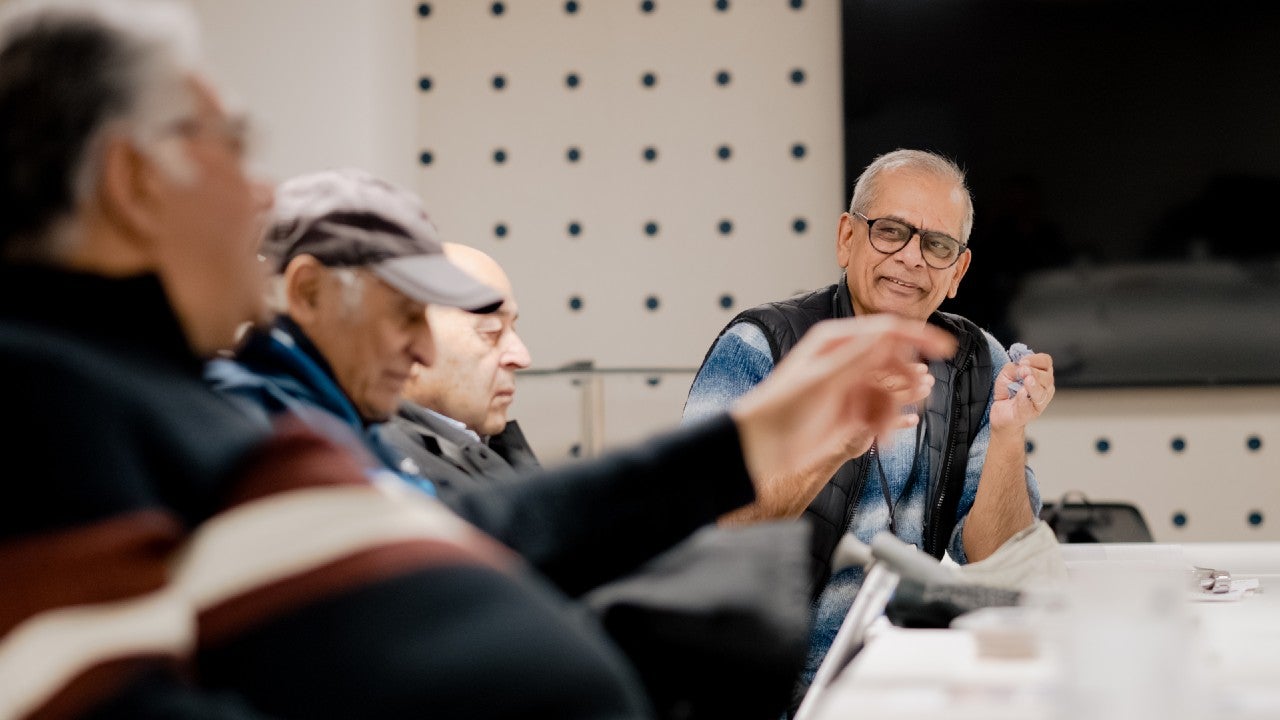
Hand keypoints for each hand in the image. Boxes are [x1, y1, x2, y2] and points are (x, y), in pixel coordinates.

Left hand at [729, 316, 955, 512]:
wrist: (761, 447)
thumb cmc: (781, 409)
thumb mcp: (823, 379)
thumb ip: (859, 356)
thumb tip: (891, 333)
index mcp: (835, 342)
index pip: (886, 330)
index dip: (918, 336)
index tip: (946, 347)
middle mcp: (845, 360)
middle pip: (894, 361)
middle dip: (906, 380)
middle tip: (915, 395)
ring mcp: (850, 387)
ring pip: (891, 390)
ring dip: (892, 408)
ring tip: (880, 427)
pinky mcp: (851, 412)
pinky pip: (882, 412)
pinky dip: (885, 424)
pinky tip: (876, 435)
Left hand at [991, 352, 1054, 431]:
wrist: (1001, 411)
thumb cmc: (1008, 391)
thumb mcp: (1007, 373)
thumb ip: (1014, 367)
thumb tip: (1022, 367)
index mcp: (1041, 373)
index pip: (1046, 362)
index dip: (1036, 360)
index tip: (1023, 361)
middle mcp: (1045, 387)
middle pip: (1047, 377)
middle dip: (1034, 372)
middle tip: (1023, 370)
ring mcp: (1040, 401)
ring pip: (1042, 392)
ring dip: (1034, 385)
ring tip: (1027, 380)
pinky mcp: (1031, 413)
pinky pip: (1030, 405)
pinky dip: (1025, 399)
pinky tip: (1022, 393)